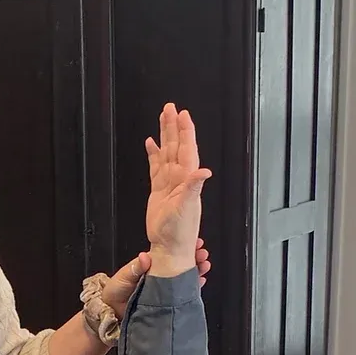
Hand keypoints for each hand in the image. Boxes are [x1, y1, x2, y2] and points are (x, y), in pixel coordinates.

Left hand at [102, 239, 210, 318]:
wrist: (111, 312)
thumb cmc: (115, 291)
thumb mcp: (123, 276)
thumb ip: (135, 267)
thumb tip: (145, 256)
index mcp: (149, 266)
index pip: (168, 254)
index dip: (181, 248)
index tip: (193, 243)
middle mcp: (159, 275)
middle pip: (179, 264)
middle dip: (193, 258)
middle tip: (203, 254)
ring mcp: (163, 288)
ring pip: (182, 276)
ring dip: (195, 270)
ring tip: (204, 265)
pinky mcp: (166, 300)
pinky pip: (181, 292)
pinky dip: (192, 287)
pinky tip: (200, 282)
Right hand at [144, 104, 211, 276]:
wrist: (169, 246)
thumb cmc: (179, 231)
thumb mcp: (186, 208)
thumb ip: (194, 187)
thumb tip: (204, 170)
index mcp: (186, 179)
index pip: (186, 149)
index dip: (185, 132)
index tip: (182, 114)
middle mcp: (179, 177)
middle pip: (176, 146)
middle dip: (173, 126)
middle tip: (170, 107)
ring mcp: (168, 183)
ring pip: (166, 152)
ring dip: (165, 135)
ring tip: (162, 118)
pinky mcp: (158, 190)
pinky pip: (155, 166)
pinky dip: (153, 153)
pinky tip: (150, 143)